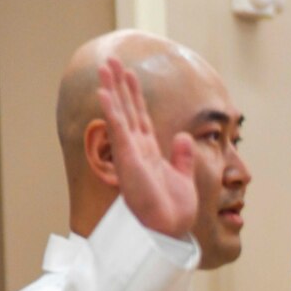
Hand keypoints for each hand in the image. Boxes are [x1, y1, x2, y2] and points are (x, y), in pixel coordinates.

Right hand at [96, 57, 196, 239]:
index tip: (130, 75)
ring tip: (106, 66)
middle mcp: (137, 151)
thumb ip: (183, 156)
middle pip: (127, 110)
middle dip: (120, 85)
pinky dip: (112, 111)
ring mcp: (130, 154)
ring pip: (120, 115)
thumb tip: (185, 136)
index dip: (135, 96)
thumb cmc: (175, 211)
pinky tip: (105, 93)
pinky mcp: (128, 160)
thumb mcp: (184, 177)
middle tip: (112, 61)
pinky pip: (118, 131)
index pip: (141, 118)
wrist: (171, 229)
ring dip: (112, 90)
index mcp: (150, 153)